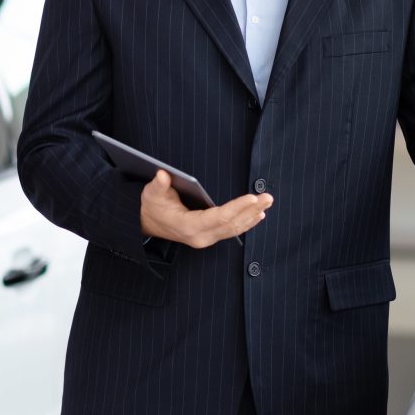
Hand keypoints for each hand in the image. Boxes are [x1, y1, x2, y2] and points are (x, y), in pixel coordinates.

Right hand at [140, 170, 271, 248]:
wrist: (147, 222)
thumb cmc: (152, 205)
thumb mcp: (152, 193)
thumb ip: (158, 185)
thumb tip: (163, 175)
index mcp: (188, 226)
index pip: (218, 217)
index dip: (237, 208)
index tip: (252, 198)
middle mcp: (200, 236)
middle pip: (231, 224)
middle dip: (251, 210)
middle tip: (267, 197)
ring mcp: (206, 238)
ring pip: (234, 229)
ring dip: (252, 216)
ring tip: (267, 203)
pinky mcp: (209, 236)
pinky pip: (231, 231)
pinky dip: (246, 222)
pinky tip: (257, 215)